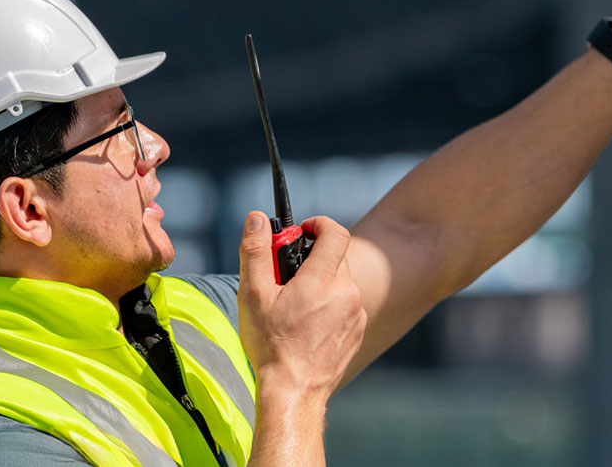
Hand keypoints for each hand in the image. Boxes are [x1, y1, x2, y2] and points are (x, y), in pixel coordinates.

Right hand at [238, 212, 366, 401]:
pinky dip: (330, 303)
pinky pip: (347, 304)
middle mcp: (347, 293)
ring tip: (294, 303)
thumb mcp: (253, 295)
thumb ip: (256, 252)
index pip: (336, 233)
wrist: (294, 392)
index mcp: (323, 280)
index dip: (319, 224)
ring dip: (322, 281)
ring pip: (342, 281)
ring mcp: (356, 314)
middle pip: (337, 256)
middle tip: (287, 273)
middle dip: (313, 256)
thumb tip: (256, 219)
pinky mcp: (358, 331)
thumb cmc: (271, 345)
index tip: (303, 230)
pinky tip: (308, 323)